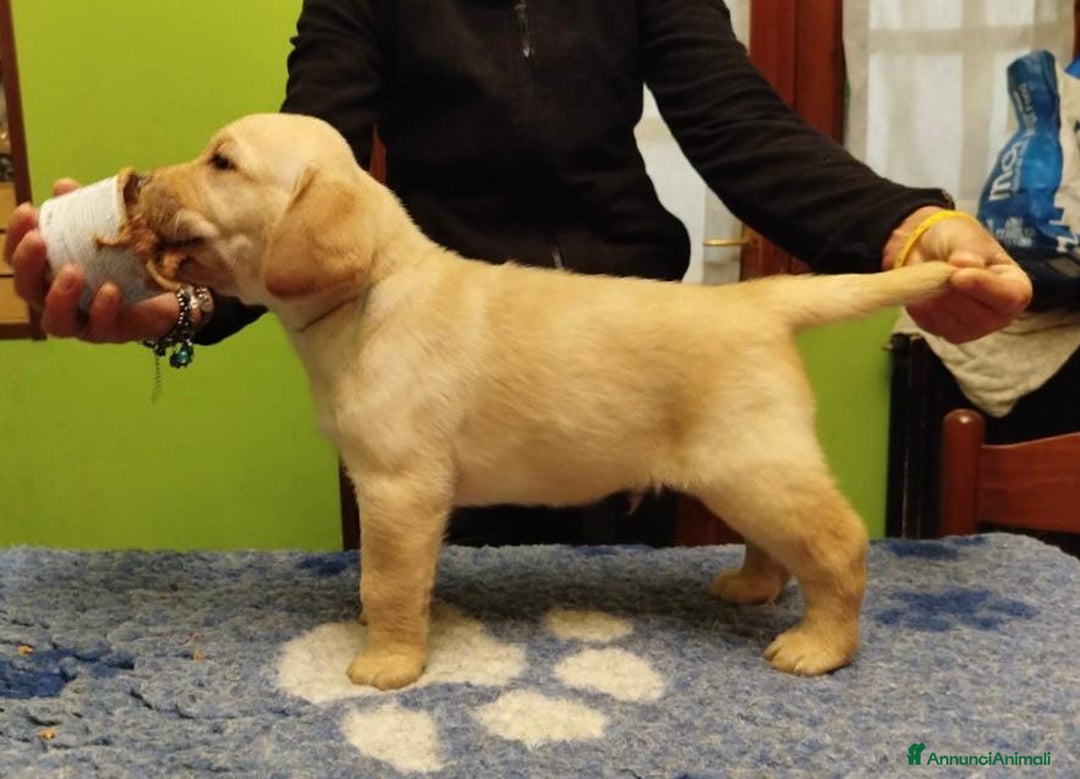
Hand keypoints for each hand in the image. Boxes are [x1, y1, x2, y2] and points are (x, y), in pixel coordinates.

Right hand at [4, 179, 180, 342]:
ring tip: (72, 271)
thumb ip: (84, 210)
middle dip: (28, 263)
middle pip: (27, 288)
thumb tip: (63, 186)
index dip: (16, 234)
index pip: (18, 256)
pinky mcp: (108, 334)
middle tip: (39, 240)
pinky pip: (99, 327)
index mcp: (48, 273)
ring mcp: (81, 321)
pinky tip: (110, 290)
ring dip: (59, 295)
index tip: (28, 209)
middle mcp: (56, 300)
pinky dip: (102, 309)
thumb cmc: (125, 259)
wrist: (168, 292)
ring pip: (55, 319)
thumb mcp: (106, 230)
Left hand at [886, 207, 1032, 343]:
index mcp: (1016, 286)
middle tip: (940, 272)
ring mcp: (975, 328)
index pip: (1010, 298)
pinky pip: (934, 327)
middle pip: (980, 318)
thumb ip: (968, 250)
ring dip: (937, 301)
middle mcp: (1001, 313)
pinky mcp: (949, 333)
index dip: (983, 288)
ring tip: (934, 279)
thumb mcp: (965, 236)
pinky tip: (925, 292)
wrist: (928, 251)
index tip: (957, 276)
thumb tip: (965, 263)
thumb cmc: (956, 241)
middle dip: (953, 295)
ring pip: (955, 326)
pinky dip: (924, 309)